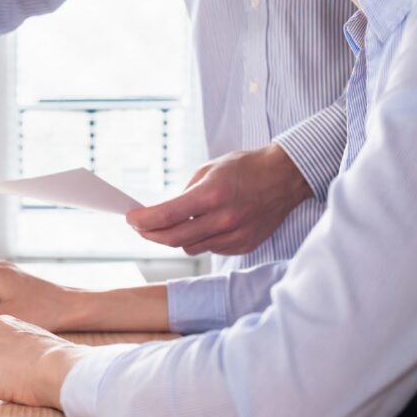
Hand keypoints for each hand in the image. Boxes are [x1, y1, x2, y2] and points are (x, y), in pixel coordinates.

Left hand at [126, 144, 312, 255]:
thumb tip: (161, 214)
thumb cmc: (245, 168)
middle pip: (173, 239)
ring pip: (190, 247)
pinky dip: (200, 240)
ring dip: (175, 238)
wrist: (285, 177)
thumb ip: (184, 195)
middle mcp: (224, 218)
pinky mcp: (244, 245)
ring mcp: (236, 235)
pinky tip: (203, 226)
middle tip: (140, 227)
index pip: (166, 216)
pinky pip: (210, 249)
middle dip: (150, 234)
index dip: (143, 221)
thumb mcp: (208, 171)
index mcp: (212, 195)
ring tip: (173, 224)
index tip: (130, 219)